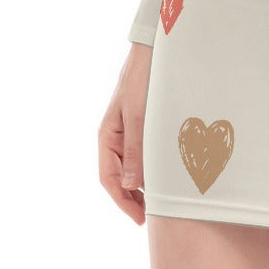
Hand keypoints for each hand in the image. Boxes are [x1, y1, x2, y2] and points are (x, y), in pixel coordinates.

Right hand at [98, 41, 153, 223]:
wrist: (151, 50)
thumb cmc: (142, 79)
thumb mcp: (140, 115)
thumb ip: (135, 149)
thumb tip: (130, 185)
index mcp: (107, 136)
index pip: (109, 178)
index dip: (123, 201)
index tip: (139, 218)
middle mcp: (114, 136)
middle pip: (118, 176)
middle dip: (131, 198)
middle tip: (150, 216)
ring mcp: (125, 130)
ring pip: (129, 166)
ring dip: (141, 183)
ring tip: (158, 200)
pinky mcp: (138, 123)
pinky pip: (139, 152)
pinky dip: (148, 166)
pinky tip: (162, 173)